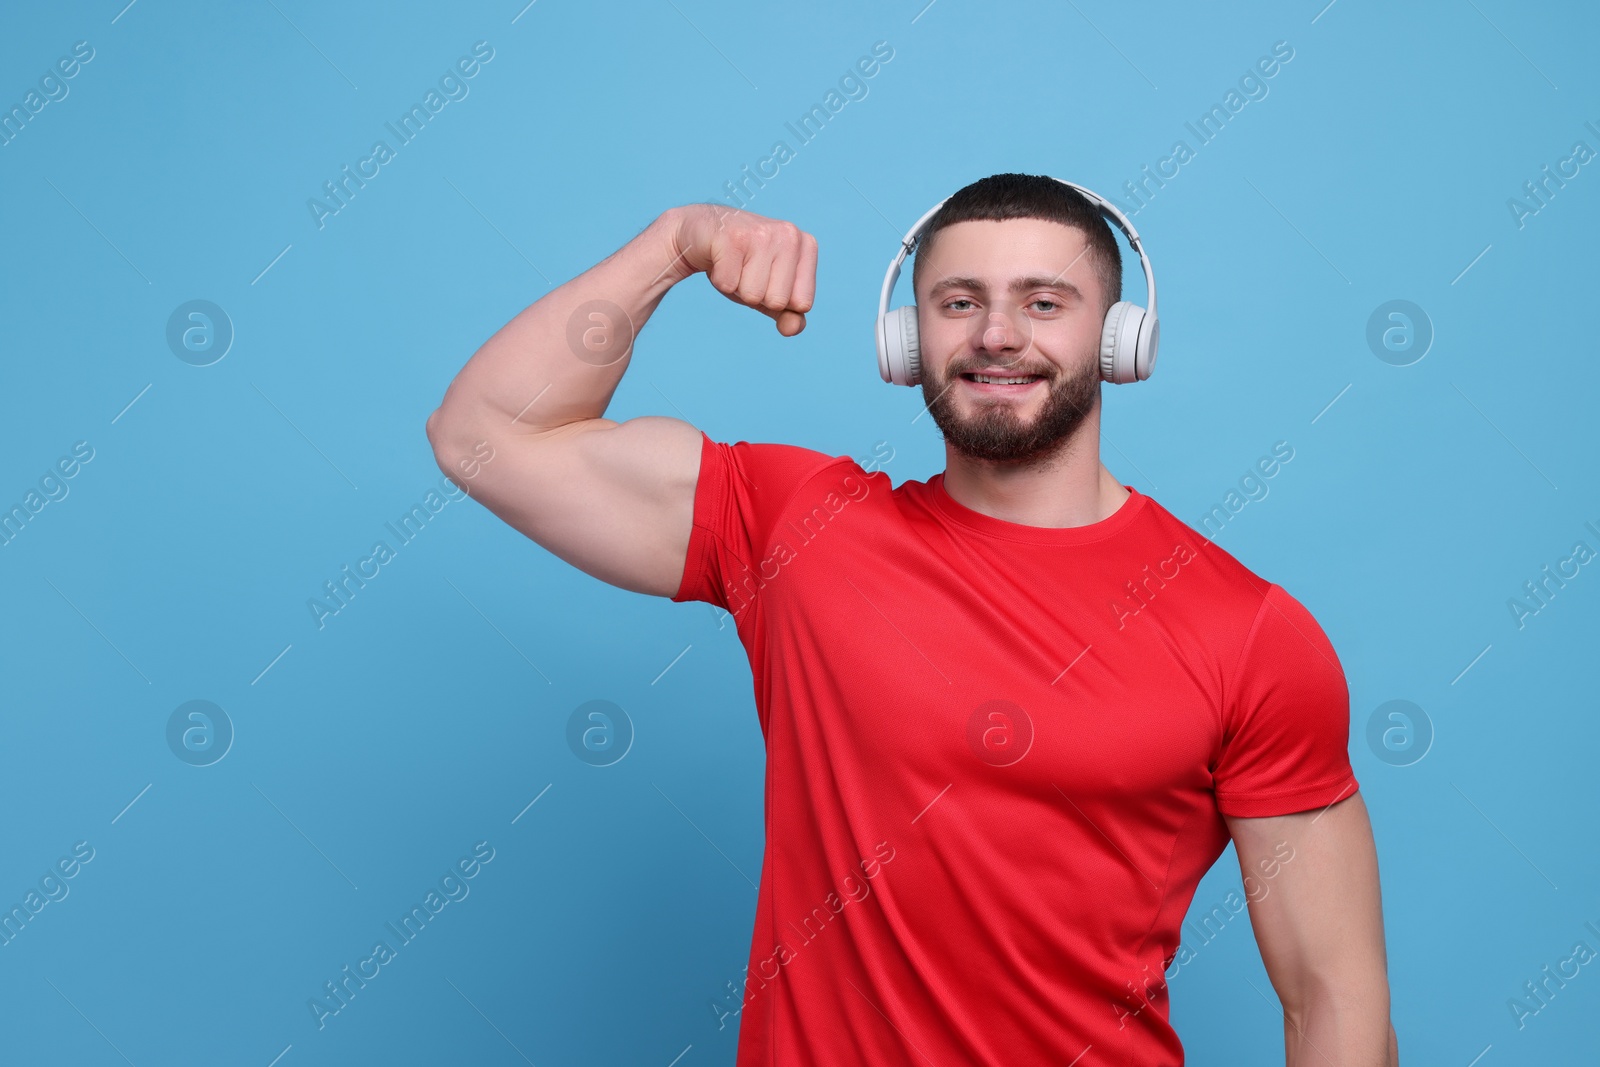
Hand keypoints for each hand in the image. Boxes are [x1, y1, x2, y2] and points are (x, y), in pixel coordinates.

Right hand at [666, 204, 817, 335]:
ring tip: (734, 264)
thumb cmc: (742, 264)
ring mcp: (761, 233)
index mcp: (806, 246)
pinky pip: (728, 285)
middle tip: (746, 270)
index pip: (803, 303)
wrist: (702, 233)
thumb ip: (788, 314)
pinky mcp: (732, 237)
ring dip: (737, 287)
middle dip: (756, 295)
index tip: (766, 277)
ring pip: (752, 295)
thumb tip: (792, 329)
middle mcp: (789, 235)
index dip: (778, 300)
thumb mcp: (770, 291)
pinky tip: (720, 259)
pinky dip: (720, 279)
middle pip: (777, 301)